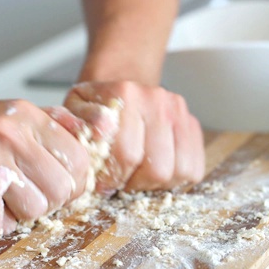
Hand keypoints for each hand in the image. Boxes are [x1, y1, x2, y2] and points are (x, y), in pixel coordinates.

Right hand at [0, 100, 89, 229]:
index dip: (76, 182)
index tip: (62, 186)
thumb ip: (59, 123)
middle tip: (34, 196)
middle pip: (61, 189)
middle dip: (52, 200)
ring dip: (26, 213)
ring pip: (36, 208)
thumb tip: (103, 127)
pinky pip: (4, 221)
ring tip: (9, 200)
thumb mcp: (15, 117)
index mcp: (25, 114)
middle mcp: (6, 131)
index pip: (79, 160)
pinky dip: (1, 221)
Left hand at [63, 81, 204, 194]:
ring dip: (155, 183)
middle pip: (156, 168)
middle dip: (134, 184)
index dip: (112, 178)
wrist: (121, 84)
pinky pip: (193, 168)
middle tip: (120, 180)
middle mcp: (157, 100)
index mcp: (126, 94)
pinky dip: (174, 180)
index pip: (126, 154)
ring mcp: (178, 112)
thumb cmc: (96, 105)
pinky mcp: (192, 125)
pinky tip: (154, 171)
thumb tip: (100, 131)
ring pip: (177, 172)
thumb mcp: (75, 109)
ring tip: (137, 175)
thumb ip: (77, 122)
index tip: (102, 184)